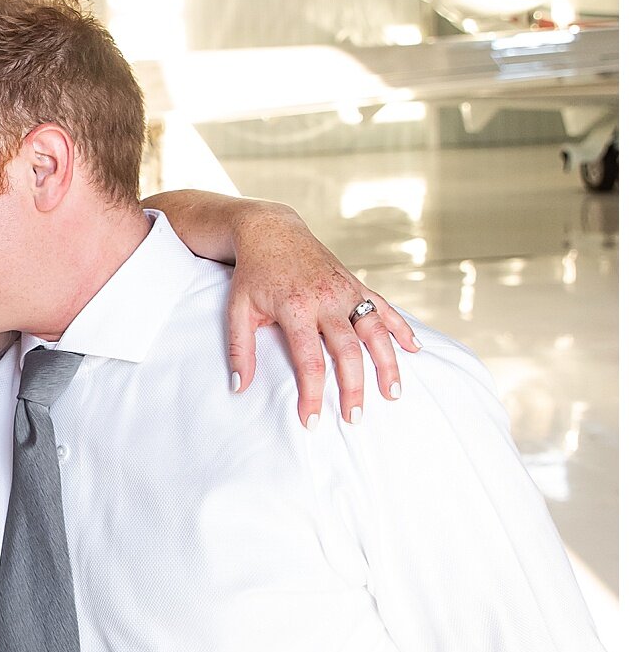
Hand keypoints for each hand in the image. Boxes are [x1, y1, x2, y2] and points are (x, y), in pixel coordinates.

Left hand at [226, 200, 418, 423]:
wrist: (271, 230)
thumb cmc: (253, 275)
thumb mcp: (237, 309)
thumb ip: (240, 349)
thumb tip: (239, 387)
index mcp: (296, 308)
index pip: (309, 360)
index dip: (312, 394)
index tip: (312, 421)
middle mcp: (326, 299)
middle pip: (348, 351)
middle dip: (353, 388)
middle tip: (355, 418)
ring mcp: (346, 290)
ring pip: (375, 330)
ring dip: (387, 363)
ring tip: (393, 393)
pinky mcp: (356, 284)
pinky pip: (385, 307)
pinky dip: (402, 328)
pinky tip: (415, 349)